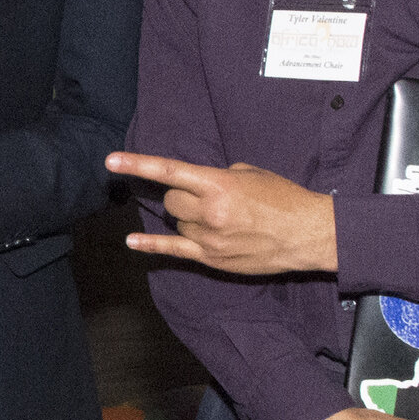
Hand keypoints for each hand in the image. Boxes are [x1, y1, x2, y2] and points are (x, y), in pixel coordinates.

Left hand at [106, 150, 337, 275]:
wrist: (307, 233)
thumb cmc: (283, 199)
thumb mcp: (250, 174)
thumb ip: (218, 177)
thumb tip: (198, 184)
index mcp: (218, 185)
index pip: (169, 172)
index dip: (138, 165)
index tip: (111, 161)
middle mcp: (209, 212)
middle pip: (170, 202)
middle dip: (180, 197)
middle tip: (204, 199)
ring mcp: (208, 238)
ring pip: (177, 224)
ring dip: (188, 219)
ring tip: (218, 220)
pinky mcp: (211, 258)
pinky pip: (173, 251)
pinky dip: (151, 245)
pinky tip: (132, 241)